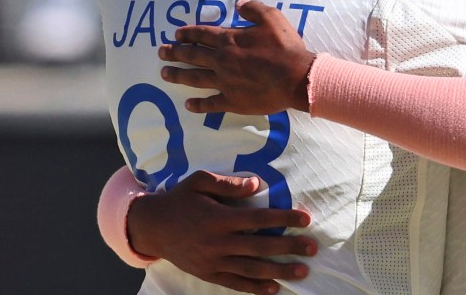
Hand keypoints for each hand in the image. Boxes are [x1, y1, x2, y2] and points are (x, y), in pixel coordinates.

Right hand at [128, 170, 316, 293]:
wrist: (152, 227)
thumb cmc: (180, 200)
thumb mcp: (199, 181)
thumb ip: (228, 183)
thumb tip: (256, 184)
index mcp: (219, 218)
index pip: (258, 218)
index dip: (284, 218)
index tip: (306, 219)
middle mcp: (217, 242)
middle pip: (260, 246)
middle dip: (289, 247)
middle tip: (313, 248)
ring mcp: (213, 261)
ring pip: (251, 269)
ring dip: (279, 270)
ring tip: (302, 271)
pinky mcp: (208, 274)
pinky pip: (235, 283)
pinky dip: (256, 288)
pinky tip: (274, 287)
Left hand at [159, 0, 316, 114]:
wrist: (296, 78)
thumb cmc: (285, 48)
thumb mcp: (272, 18)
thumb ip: (253, 9)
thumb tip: (238, 3)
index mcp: (230, 41)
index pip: (202, 35)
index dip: (188, 33)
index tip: (176, 34)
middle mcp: (222, 61)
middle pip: (192, 56)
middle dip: (175, 53)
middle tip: (161, 52)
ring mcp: (224, 82)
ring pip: (194, 78)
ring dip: (178, 75)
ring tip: (164, 74)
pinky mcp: (232, 101)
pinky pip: (210, 104)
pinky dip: (198, 105)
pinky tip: (188, 105)